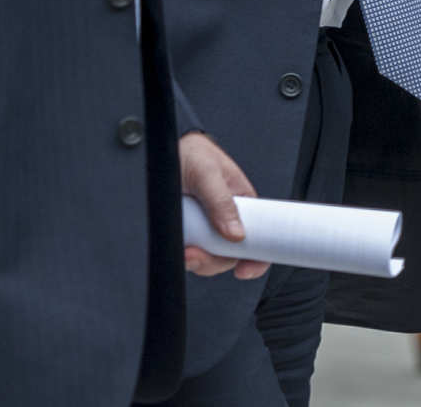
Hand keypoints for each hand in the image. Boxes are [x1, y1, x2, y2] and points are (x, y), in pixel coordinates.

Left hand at [180, 131, 268, 280]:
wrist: (161, 149)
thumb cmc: (193, 153)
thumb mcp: (207, 173)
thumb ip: (221, 202)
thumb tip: (236, 235)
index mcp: (243, 204)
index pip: (259, 237)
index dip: (256, 259)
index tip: (243, 271)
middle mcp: (227, 219)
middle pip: (229, 255)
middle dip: (213, 261)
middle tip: (194, 255)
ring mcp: (206, 228)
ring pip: (209, 258)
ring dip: (196, 260)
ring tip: (183, 250)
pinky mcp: (188, 233)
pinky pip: (190, 253)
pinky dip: (183, 255)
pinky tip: (177, 247)